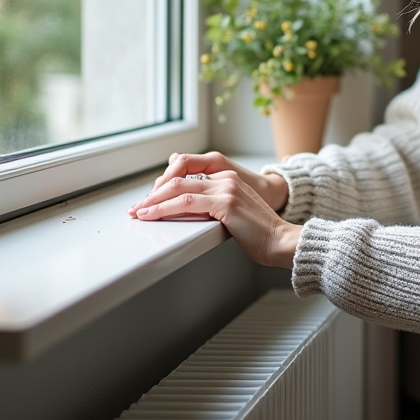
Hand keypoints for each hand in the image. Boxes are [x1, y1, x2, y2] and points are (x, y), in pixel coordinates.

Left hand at [129, 166, 301, 268]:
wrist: (281, 241)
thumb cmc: (260, 234)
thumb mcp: (232, 214)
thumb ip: (213, 207)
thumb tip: (188, 214)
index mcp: (228, 179)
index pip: (187, 178)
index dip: (164, 190)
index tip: (150, 203)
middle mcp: (226, 178)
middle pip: (178, 180)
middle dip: (153, 195)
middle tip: (137, 207)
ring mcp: (226, 189)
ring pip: (178, 190)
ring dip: (153, 202)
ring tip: (139, 212)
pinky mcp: (225, 203)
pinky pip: (186, 203)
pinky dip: (164, 208)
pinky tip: (152, 215)